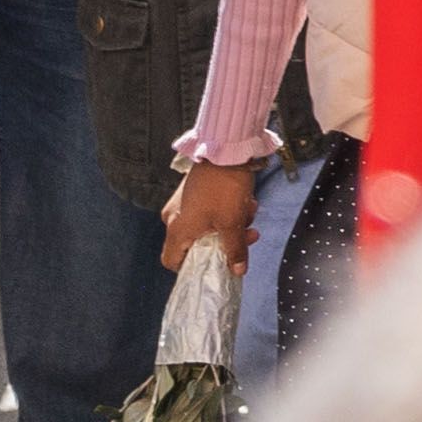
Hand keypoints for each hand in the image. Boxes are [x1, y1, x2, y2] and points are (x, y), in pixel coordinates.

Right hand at [157, 160, 255, 274]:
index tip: (214, 264)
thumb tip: (237, 271)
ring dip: (231, 222)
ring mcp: (183, 203)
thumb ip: (235, 249)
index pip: (171, 261)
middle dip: (226, 241)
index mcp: (176, 230)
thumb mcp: (232, 222)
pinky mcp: (195, 192)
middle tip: (248, 235)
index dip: (191, 268)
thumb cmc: (223, 188)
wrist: (226, 150)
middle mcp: (174, 218)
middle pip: (197, 243)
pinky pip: (209, 210)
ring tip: (249, 211)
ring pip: (208, 225)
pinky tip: (246, 201)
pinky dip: (227, 209)